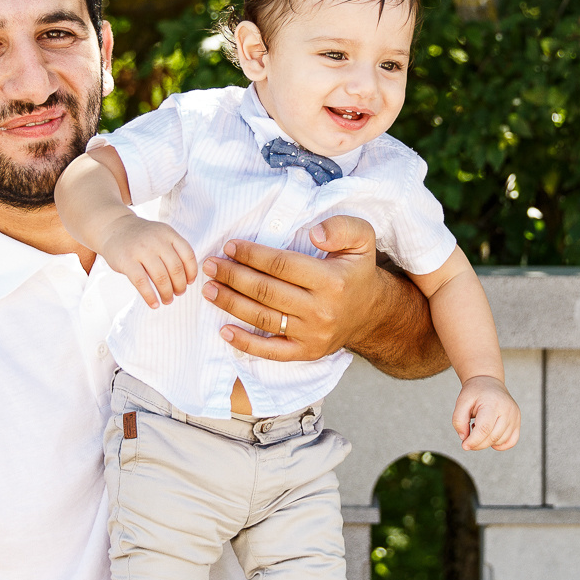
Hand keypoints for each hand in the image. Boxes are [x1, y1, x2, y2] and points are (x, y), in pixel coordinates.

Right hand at [100, 215, 197, 307]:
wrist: (114, 228)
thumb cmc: (142, 238)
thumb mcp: (161, 236)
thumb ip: (174, 251)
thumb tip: (187, 279)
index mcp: (168, 233)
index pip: (187, 255)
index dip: (191, 272)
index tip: (190, 282)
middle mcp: (156, 240)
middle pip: (176, 268)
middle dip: (180, 286)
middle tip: (178, 293)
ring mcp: (141, 250)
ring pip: (161, 277)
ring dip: (166, 293)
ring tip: (167, 300)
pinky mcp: (126, 261)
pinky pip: (142, 283)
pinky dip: (150, 296)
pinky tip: (154, 304)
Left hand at [201, 214, 384, 361]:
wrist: (371, 313)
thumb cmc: (356, 272)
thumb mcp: (362, 240)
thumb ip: (343, 227)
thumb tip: (314, 233)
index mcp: (331, 280)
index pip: (282, 265)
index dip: (252, 255)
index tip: (230, 247)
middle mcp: (320, 310)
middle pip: (266, 291)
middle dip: (233, 276)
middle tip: (210, 265)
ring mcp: (312, 335)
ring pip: (263, 318)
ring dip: (230, 303)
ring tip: (209, 289)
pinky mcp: (305, 352)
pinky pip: (271, 351)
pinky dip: (245, 343)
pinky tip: (224, 331)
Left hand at [453, 375, 520, 451]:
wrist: (489, 382)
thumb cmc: (475, 393)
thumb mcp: (461, 402)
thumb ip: (458, 420)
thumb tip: (464, 438)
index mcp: (492, 403)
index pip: (485, 429)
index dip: (474, 441)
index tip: (464, 445)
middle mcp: (507, 410)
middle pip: (493, 437)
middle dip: (478, 444)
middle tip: (468, 439)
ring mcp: (515, 416)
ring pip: (501, 440)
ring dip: (487, 442)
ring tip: (479, 428)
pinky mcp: (517, 421)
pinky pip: (511, 441)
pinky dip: (500, 445)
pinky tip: (490, 437)